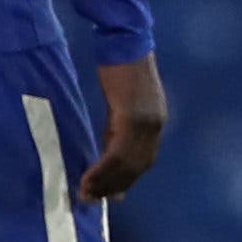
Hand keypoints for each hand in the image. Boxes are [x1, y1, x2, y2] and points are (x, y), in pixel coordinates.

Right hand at [80, 54, 168, 200]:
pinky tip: (88, 177)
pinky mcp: (132, 116)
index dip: (127, 179)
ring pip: (127, 164)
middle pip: (137, 166)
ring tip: (86, 193)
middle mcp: (155, 126)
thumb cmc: (121, 68)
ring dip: (106, 182)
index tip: (112, 195)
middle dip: (115, 185)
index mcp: (156, 122)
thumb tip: (110, 152)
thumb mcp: (123, 103)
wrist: (125, 42)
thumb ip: (119, 127)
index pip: (144, 161)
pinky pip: (117, 152)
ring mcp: (146, 122)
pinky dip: (103, 168)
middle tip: (92, 199)